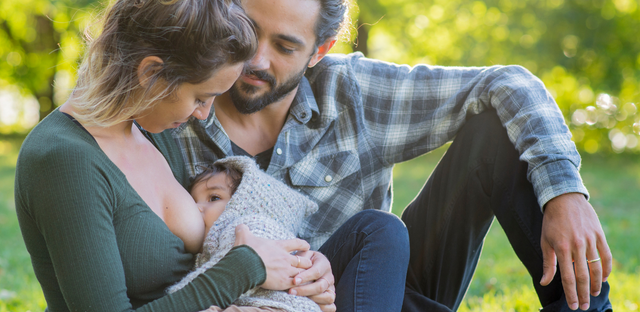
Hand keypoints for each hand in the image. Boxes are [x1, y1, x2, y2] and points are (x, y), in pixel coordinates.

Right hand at [234, 224, 311, 289]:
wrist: (244, 265)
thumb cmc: (245, 251)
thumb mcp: (244, 236)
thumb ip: (243, 230)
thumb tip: (239, 226)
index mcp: (279, 246)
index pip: (296, 243)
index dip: (303, 245)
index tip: (307, 246)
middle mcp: (285, 258)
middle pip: (304, 260)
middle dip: (306, 263)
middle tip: (306, 265)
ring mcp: (285, 270)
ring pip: (302, 273)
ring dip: (303, 275)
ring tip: (304, 278)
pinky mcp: (283, 282)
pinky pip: (296, 283)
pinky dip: (298, 285)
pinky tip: (298, 286)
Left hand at [289, 250, 335, 311]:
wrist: (310, 264)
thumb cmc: (304, 260)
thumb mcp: (303, 256)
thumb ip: (300, 259)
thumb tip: (293, 266)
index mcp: (324, 264)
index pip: (316, 272)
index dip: (306, 277)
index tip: (294, 280)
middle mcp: (329, 277)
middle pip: (320, 286)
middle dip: (305, 290)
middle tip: (291, 291)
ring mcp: (331, 288)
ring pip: (328, 297)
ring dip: (313, 300)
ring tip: (299, 299)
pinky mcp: (330, 297)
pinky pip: (331, 307)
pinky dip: (322, 308)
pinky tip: (309, 306)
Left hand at [540, 193, 611, 310]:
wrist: (564, 199)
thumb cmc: (551, 222)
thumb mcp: (545, 242)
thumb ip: (548, 264)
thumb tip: (545, 282)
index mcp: (562, 248)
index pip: (568, 278)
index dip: (571, 293)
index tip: (573, 305)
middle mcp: (577, 246)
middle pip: (583, 276)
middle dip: (584, 294)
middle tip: (585, 306)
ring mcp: (590, 240)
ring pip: (596, 268)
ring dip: (596, 284)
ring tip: (593, 294)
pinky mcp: (599, 235)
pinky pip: (606, 256)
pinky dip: (606, 269)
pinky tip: (603, 278)